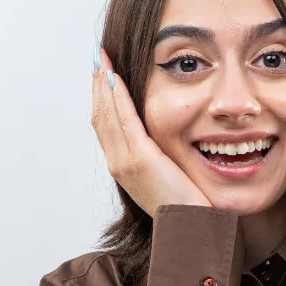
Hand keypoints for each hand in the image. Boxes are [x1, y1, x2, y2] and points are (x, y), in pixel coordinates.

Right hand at [90, 48, 209, 215]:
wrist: (187, 227)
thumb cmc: (182, 206)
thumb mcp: (163, 178)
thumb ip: (155, 157)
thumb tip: (158, 140)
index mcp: (121, 166)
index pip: (104, 124)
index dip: (101, 97)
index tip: (101, 75)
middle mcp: (117, 162)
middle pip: (100, 115)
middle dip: (97, 84)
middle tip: (97, 58)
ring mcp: (126, 160)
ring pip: (107, 114)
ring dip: (104, 83)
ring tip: (102, 59)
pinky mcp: (141, 158)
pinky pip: (125, 119)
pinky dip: (118, 96)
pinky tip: (115, 77)